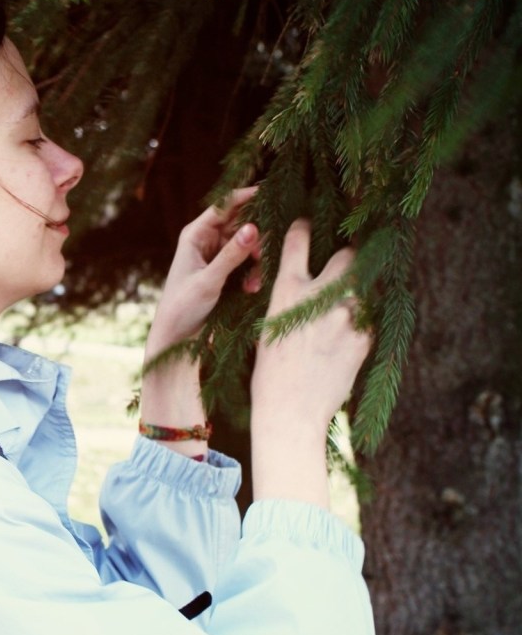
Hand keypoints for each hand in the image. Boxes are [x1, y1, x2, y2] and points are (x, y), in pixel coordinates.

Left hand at [140, 188, 260, 456]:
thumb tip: (254, 228)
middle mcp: (207, 240)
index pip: (225, 204)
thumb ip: (232, 255)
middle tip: (265, 254)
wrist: (175, 338)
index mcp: (195, 234)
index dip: (248, 196)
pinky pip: (249, 263)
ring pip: (250, 244)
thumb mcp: (208, 281)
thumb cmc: (182, 307)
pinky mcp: (228, 272)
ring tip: (255, 282)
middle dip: (258, 237)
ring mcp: (218, 255)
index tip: (273, 194)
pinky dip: (254, 273)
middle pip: (242, 223)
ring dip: (258, 259)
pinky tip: (253, 289)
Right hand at [251, 219, 371, 429]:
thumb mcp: (267, 327)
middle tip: (344, 264)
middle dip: (347, 257)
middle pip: (348, 255)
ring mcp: (347, 315)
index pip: (299, 240)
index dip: (304, 227)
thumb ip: (287, 300)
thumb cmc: (269, 373)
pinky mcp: (364, 336)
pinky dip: (359, 323)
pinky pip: (368, 318)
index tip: (307, 223)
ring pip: (362, 287)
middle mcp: (320, 295)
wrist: (290, 411)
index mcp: (287, 290)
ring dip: (355, 293)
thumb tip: (299, 288)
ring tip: (343, 309)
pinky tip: (344, 341)